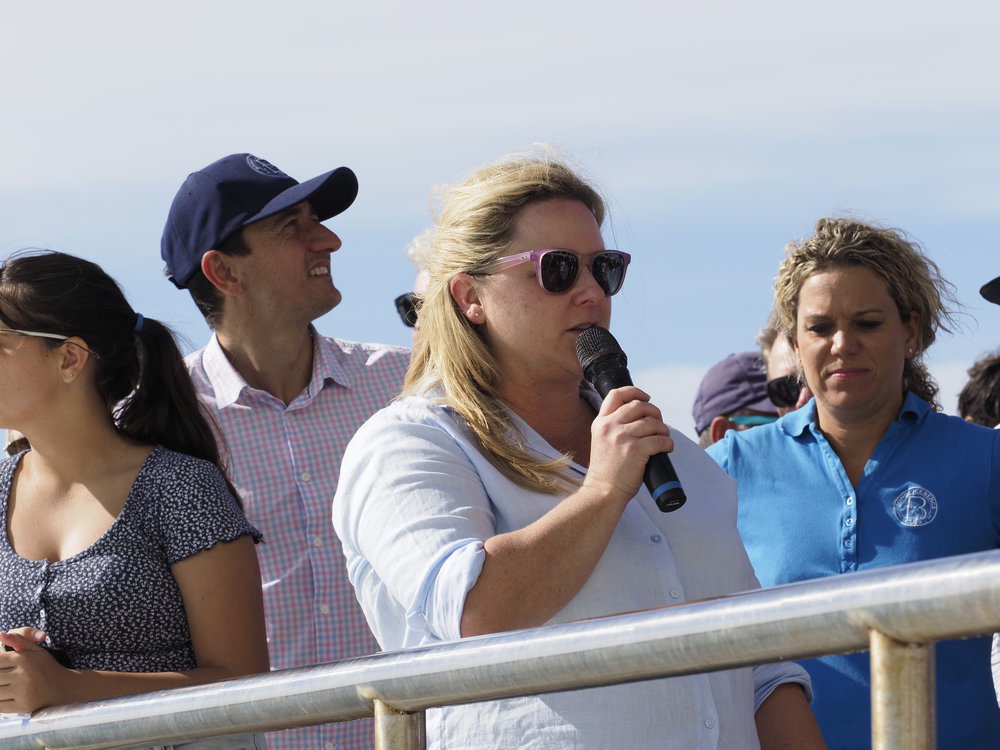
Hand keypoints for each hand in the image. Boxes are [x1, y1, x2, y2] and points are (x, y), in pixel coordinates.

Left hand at [0, 629, 68, 713]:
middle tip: (4, 678)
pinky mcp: (23, 706)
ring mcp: (23, 691)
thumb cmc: (47, 667)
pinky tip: (6, 697)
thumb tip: (0, 634)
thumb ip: (18, 641)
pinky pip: (0, 706)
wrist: (65, 687)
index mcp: (24, 658)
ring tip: (5, 685)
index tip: (2, 668)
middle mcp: (23, 674)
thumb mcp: (36, 651)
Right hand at [584, 385, 673, 503]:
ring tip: (663, 437)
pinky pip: (660, 439)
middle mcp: (609, 426)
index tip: (646, 397)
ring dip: (663, 429)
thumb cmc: (606, 471)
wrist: (602, 492)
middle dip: (654, 412)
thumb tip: (639, 417)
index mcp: (600, 422)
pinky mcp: (636, 450)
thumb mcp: (601, 441)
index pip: (617, 394)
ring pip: (652, 422)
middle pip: (639, 405)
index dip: (635, 391)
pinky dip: (667, 443)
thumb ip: (613, 427)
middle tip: (658, 423)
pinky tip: (667, 448)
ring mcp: (622, 437)